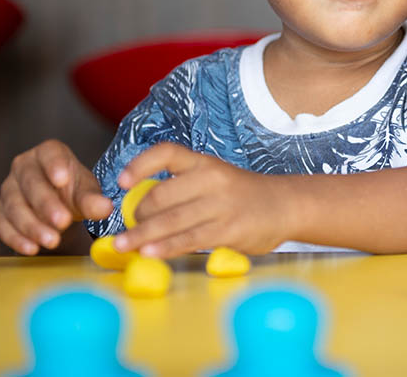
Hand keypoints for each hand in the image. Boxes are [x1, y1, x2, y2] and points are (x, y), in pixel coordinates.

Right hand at [0, 139, 112, 254]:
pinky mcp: (0, 212)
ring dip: (32, 226)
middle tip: (62, 222)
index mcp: (48, 153)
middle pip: (30, 183)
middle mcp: (23, 167)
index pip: (49, 153)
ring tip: (52, 241)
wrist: (58, 207)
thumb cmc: (72, 192)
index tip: (63, 180)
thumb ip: (94, 200)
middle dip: (46, 204)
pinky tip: (31, 248)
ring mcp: (9, 189)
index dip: (54, 165)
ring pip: (14, 206)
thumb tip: (105, 208)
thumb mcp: (86, 193)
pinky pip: (2, 225)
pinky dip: (16, 238)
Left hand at [113, 143, 292, 257]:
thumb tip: (141, 210)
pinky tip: (150, 253)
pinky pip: (190, 239)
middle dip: (138, 214)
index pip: (167, 153)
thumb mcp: (215, 178)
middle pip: (161, 194)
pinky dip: (166, 247)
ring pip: (172, 220)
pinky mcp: (229, 229)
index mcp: (204, 163)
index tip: (121, 182)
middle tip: (127, 228)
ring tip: (122, 245)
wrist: (285, 205)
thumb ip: (184, 189)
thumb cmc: (242, 194)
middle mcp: (211, 179)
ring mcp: (221, 204)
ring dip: (142, 235)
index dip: (140, 165)